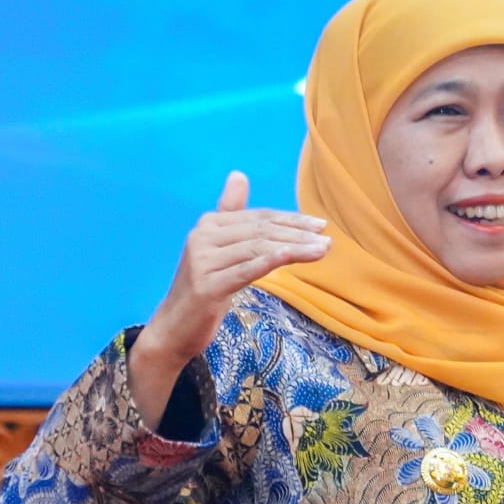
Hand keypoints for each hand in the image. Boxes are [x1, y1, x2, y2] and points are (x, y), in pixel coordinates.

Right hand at [129, 171, 329, 427]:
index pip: (258, 217)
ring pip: (257, 249)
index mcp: (209, 225)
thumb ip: (231, 213)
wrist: (175, 328)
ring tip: (322, 251)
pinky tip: (290, 256)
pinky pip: (243, 271)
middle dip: (297, 233)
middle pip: (260, 231)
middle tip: (328, 240)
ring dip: (294, 248)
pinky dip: (268, 261)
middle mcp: (202, 238)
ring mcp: (202, 262)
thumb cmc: (205, 288)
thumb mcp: (219, 249)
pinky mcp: (206, 287)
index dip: (290, 220)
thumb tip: (239, 175)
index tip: (320, 225)